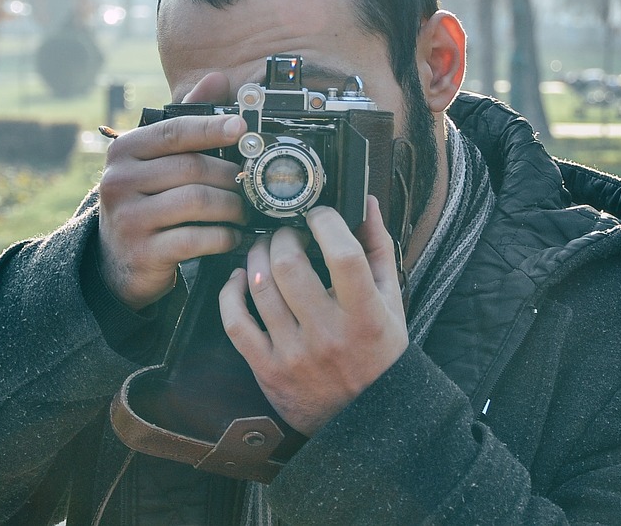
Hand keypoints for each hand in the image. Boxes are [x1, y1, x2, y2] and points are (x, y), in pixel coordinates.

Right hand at [98, 73, 246, 309]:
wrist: (118, 258)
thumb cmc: (147, 199)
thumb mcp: (157, 159)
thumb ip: (186, 119)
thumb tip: (216, 79)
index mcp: (124, 150)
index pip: (174, 131)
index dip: (212, 128)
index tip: (242, 128)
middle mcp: (119, 180)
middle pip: (192, 167)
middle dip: (230, 176)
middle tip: (250, 184)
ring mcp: (128, 218)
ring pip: (197, 202)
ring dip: (231, 207)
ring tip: (243, 211)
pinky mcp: (143, 252)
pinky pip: (196, 239)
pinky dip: (222, 237)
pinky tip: (231, 235)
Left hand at [218, 196, 407, 434]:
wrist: (368, 418)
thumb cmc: (381, 351)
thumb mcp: (391, 301)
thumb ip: (378, 249)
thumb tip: (366, 201)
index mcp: (366, 315)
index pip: (342, 254)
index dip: (325, 222)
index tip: (318, 214)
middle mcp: (329, 335)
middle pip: (289, 264)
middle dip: (282, 236)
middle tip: (286, 232)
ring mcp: (295, 355)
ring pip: (259, 287)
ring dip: (255, 256)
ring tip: (263, 249)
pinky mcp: (268, 370)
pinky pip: (235, 323)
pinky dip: (230, 293)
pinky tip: (239, 278)